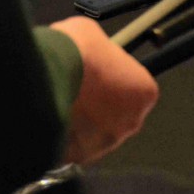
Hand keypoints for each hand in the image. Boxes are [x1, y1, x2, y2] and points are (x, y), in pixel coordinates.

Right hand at [50, 17, 158, 163]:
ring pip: (93, 137)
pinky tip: (51, 121)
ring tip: (61, 106)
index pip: (135, 93)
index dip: (114, 85)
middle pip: (116, 118)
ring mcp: (104, 143)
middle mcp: (131, 122)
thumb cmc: (78, 51)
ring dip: (80, 127)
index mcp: (145, 93)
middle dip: (98, 109)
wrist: (48, 71)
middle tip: (78, 94)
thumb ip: (103, 54)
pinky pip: (70, 150)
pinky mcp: (76, 156)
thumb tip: (93, 54)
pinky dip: (61, 140)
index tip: (98, 79)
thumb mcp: (97, 37)